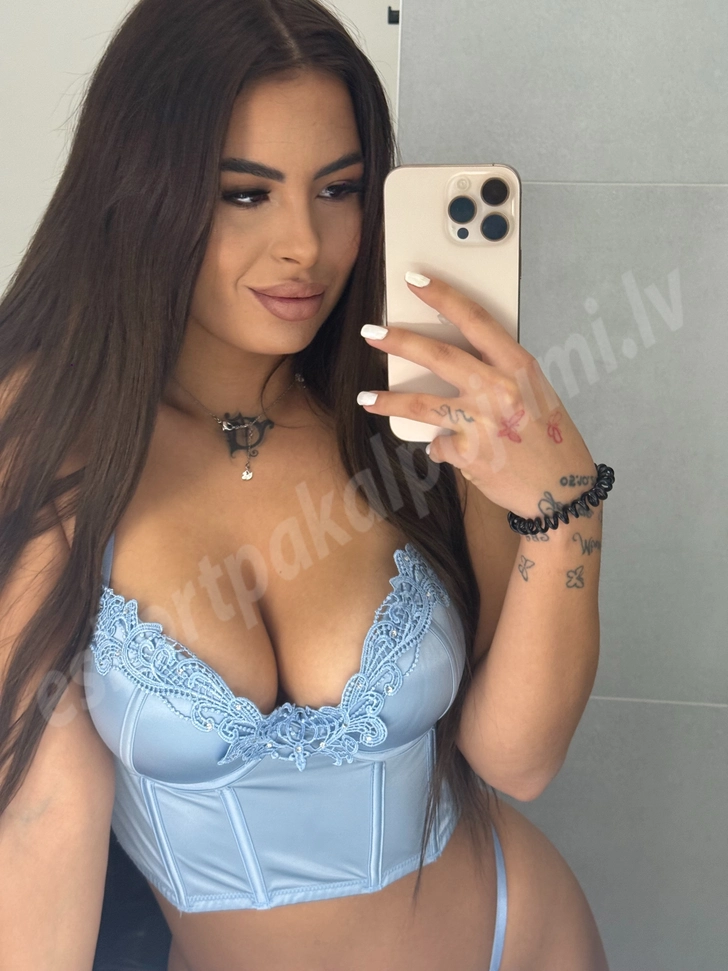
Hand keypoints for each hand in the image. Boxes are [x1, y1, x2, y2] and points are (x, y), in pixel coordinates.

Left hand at [357, 272, 595, 519]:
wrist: (562, 491)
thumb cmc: (550, 439)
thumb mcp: (535, 393)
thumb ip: (500, 373)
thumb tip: (456, 362)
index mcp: (519, 367)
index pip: (476, 319)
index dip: (443, 296)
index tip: (415, 280)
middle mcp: (499, 389)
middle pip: (438, 356)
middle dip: (399, 341)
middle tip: (370, 333)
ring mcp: (482, 422)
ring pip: (421, 404)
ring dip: (388, 400)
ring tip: (365, 398)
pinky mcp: (467, 454)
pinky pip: (439, 444)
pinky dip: (440, 446)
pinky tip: (450, 450)